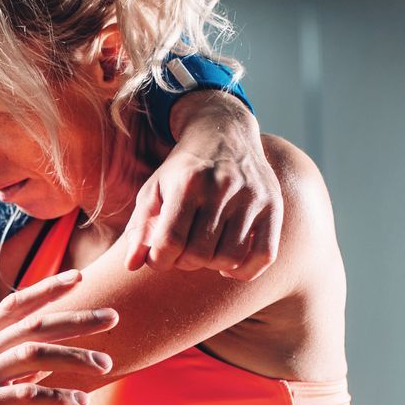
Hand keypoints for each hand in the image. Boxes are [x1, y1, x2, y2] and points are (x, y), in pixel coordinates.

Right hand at [0, 269, 115, 404]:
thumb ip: (7, 375)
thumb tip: (43, 370)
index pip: (14, 305)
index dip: (47, 288)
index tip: (78, 277)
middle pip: (33, 325)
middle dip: (77, 319)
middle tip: (113, 317)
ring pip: (34, 355)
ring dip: (75, 358)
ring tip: (104, 366)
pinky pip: (24, 396)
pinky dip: (57, 398)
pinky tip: (79, 403)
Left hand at [124, 90, 280, 279]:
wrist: (224, 134)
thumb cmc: (182, 170)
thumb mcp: (153, 190)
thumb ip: (139, 228)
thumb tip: (131, 266)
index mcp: (187, 183)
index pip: (169, 242)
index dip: (158, 261)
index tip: (158, 258)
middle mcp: (222, 188)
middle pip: (199, 254)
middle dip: (183, 262)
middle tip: (181, 252)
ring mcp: (251, 197)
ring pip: (230, 257)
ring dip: (211, 265)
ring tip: (203, 252)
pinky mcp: (272, 206)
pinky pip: (264, 255)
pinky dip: (245, 270)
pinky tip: (228, 263)